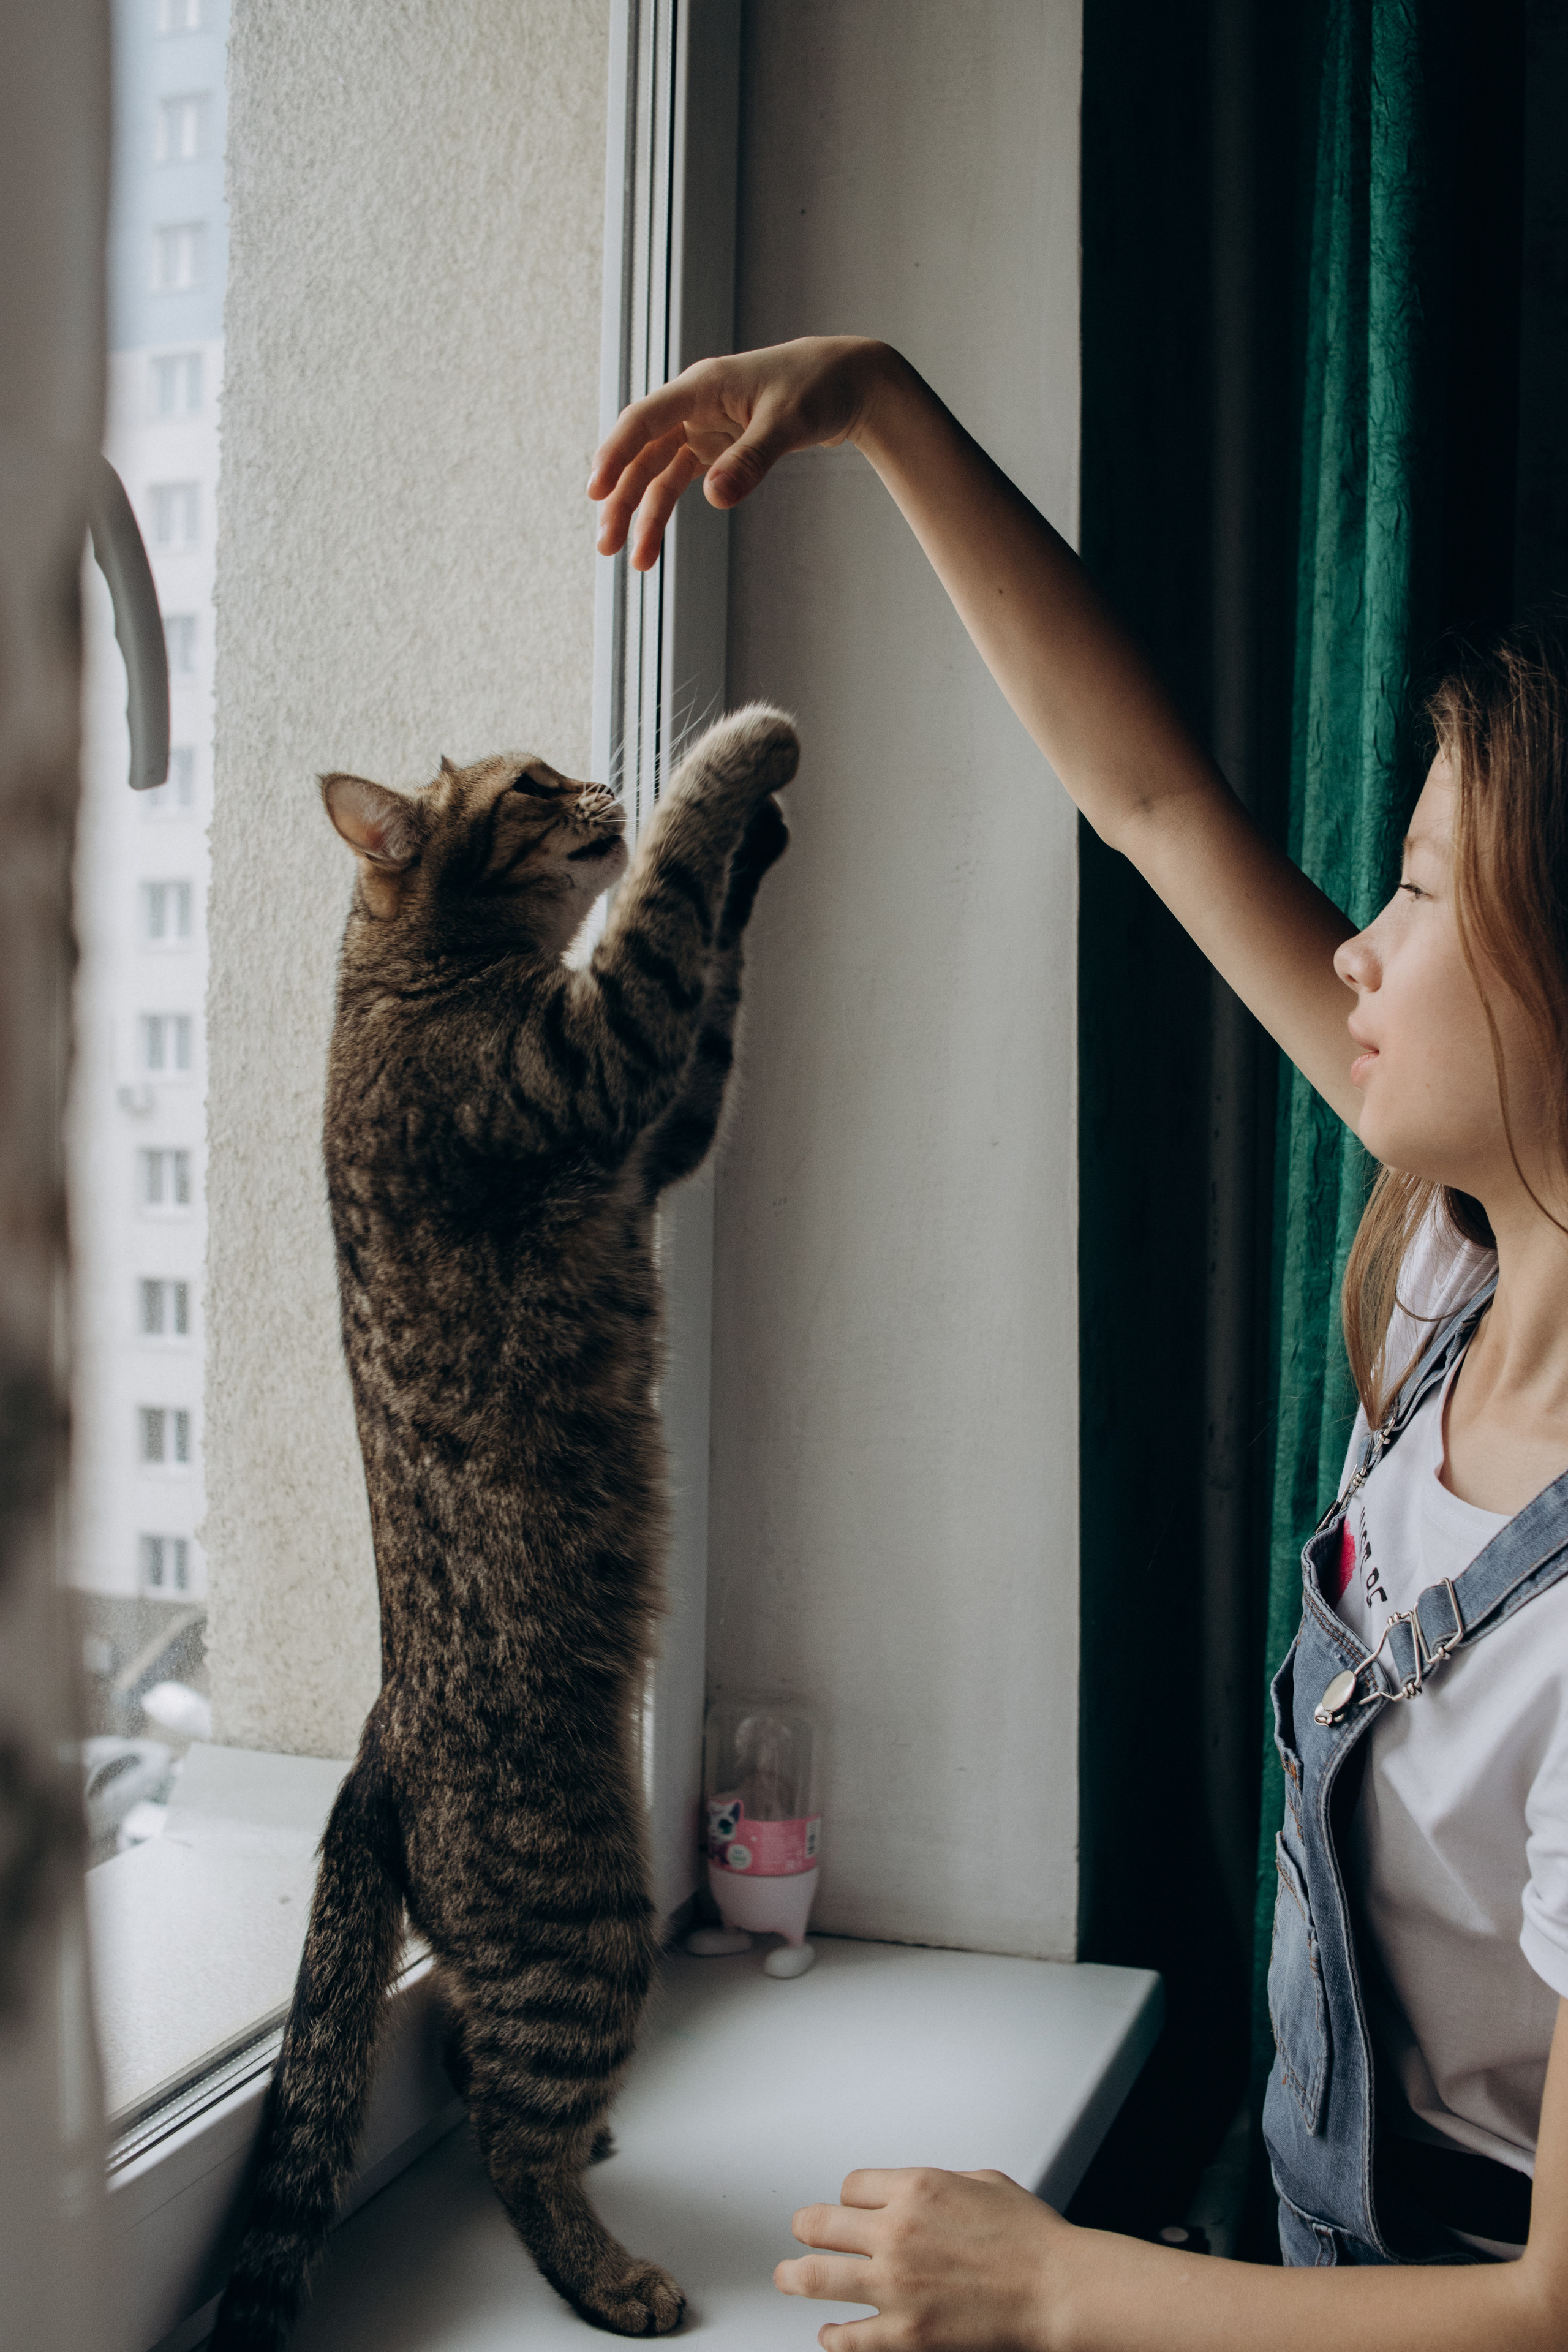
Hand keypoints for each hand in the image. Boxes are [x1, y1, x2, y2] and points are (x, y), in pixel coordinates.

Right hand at [588, 336, 895, 570]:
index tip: (595, 492)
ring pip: (656, 473)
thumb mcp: (788, 423)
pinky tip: (653, 545)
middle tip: (605, 546)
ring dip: (640, 514)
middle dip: (621, 499)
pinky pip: (678, 481)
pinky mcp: (715, 449)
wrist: (847, 382)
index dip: (616, 455)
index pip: (644, 420)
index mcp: (702, 387)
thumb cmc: (818, 389)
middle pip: (642, 454)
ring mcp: (701, 429)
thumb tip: (715, 498)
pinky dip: (664, 511)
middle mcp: (693, 406)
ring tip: (634, 560)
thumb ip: (751, 460)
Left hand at [775, 2167, 1068, 2351]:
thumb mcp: (981, 2181)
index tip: (848, 2208)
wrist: (1057, 2289)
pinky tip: (828, 2335)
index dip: (848, 2198)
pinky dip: (832, 2338)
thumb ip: (936, 2183)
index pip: (850, 2186)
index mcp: (916, 2188)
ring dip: (793, 2276)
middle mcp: (897, 2231)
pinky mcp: (905, 2334)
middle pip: (818, 2224)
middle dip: (805, 2228)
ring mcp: (896, 2285)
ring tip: (786, 2278)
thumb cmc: (1031, 2239)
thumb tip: (912, 2193)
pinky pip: (848, 2338)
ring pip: (815, 2277)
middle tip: (800, 2234)